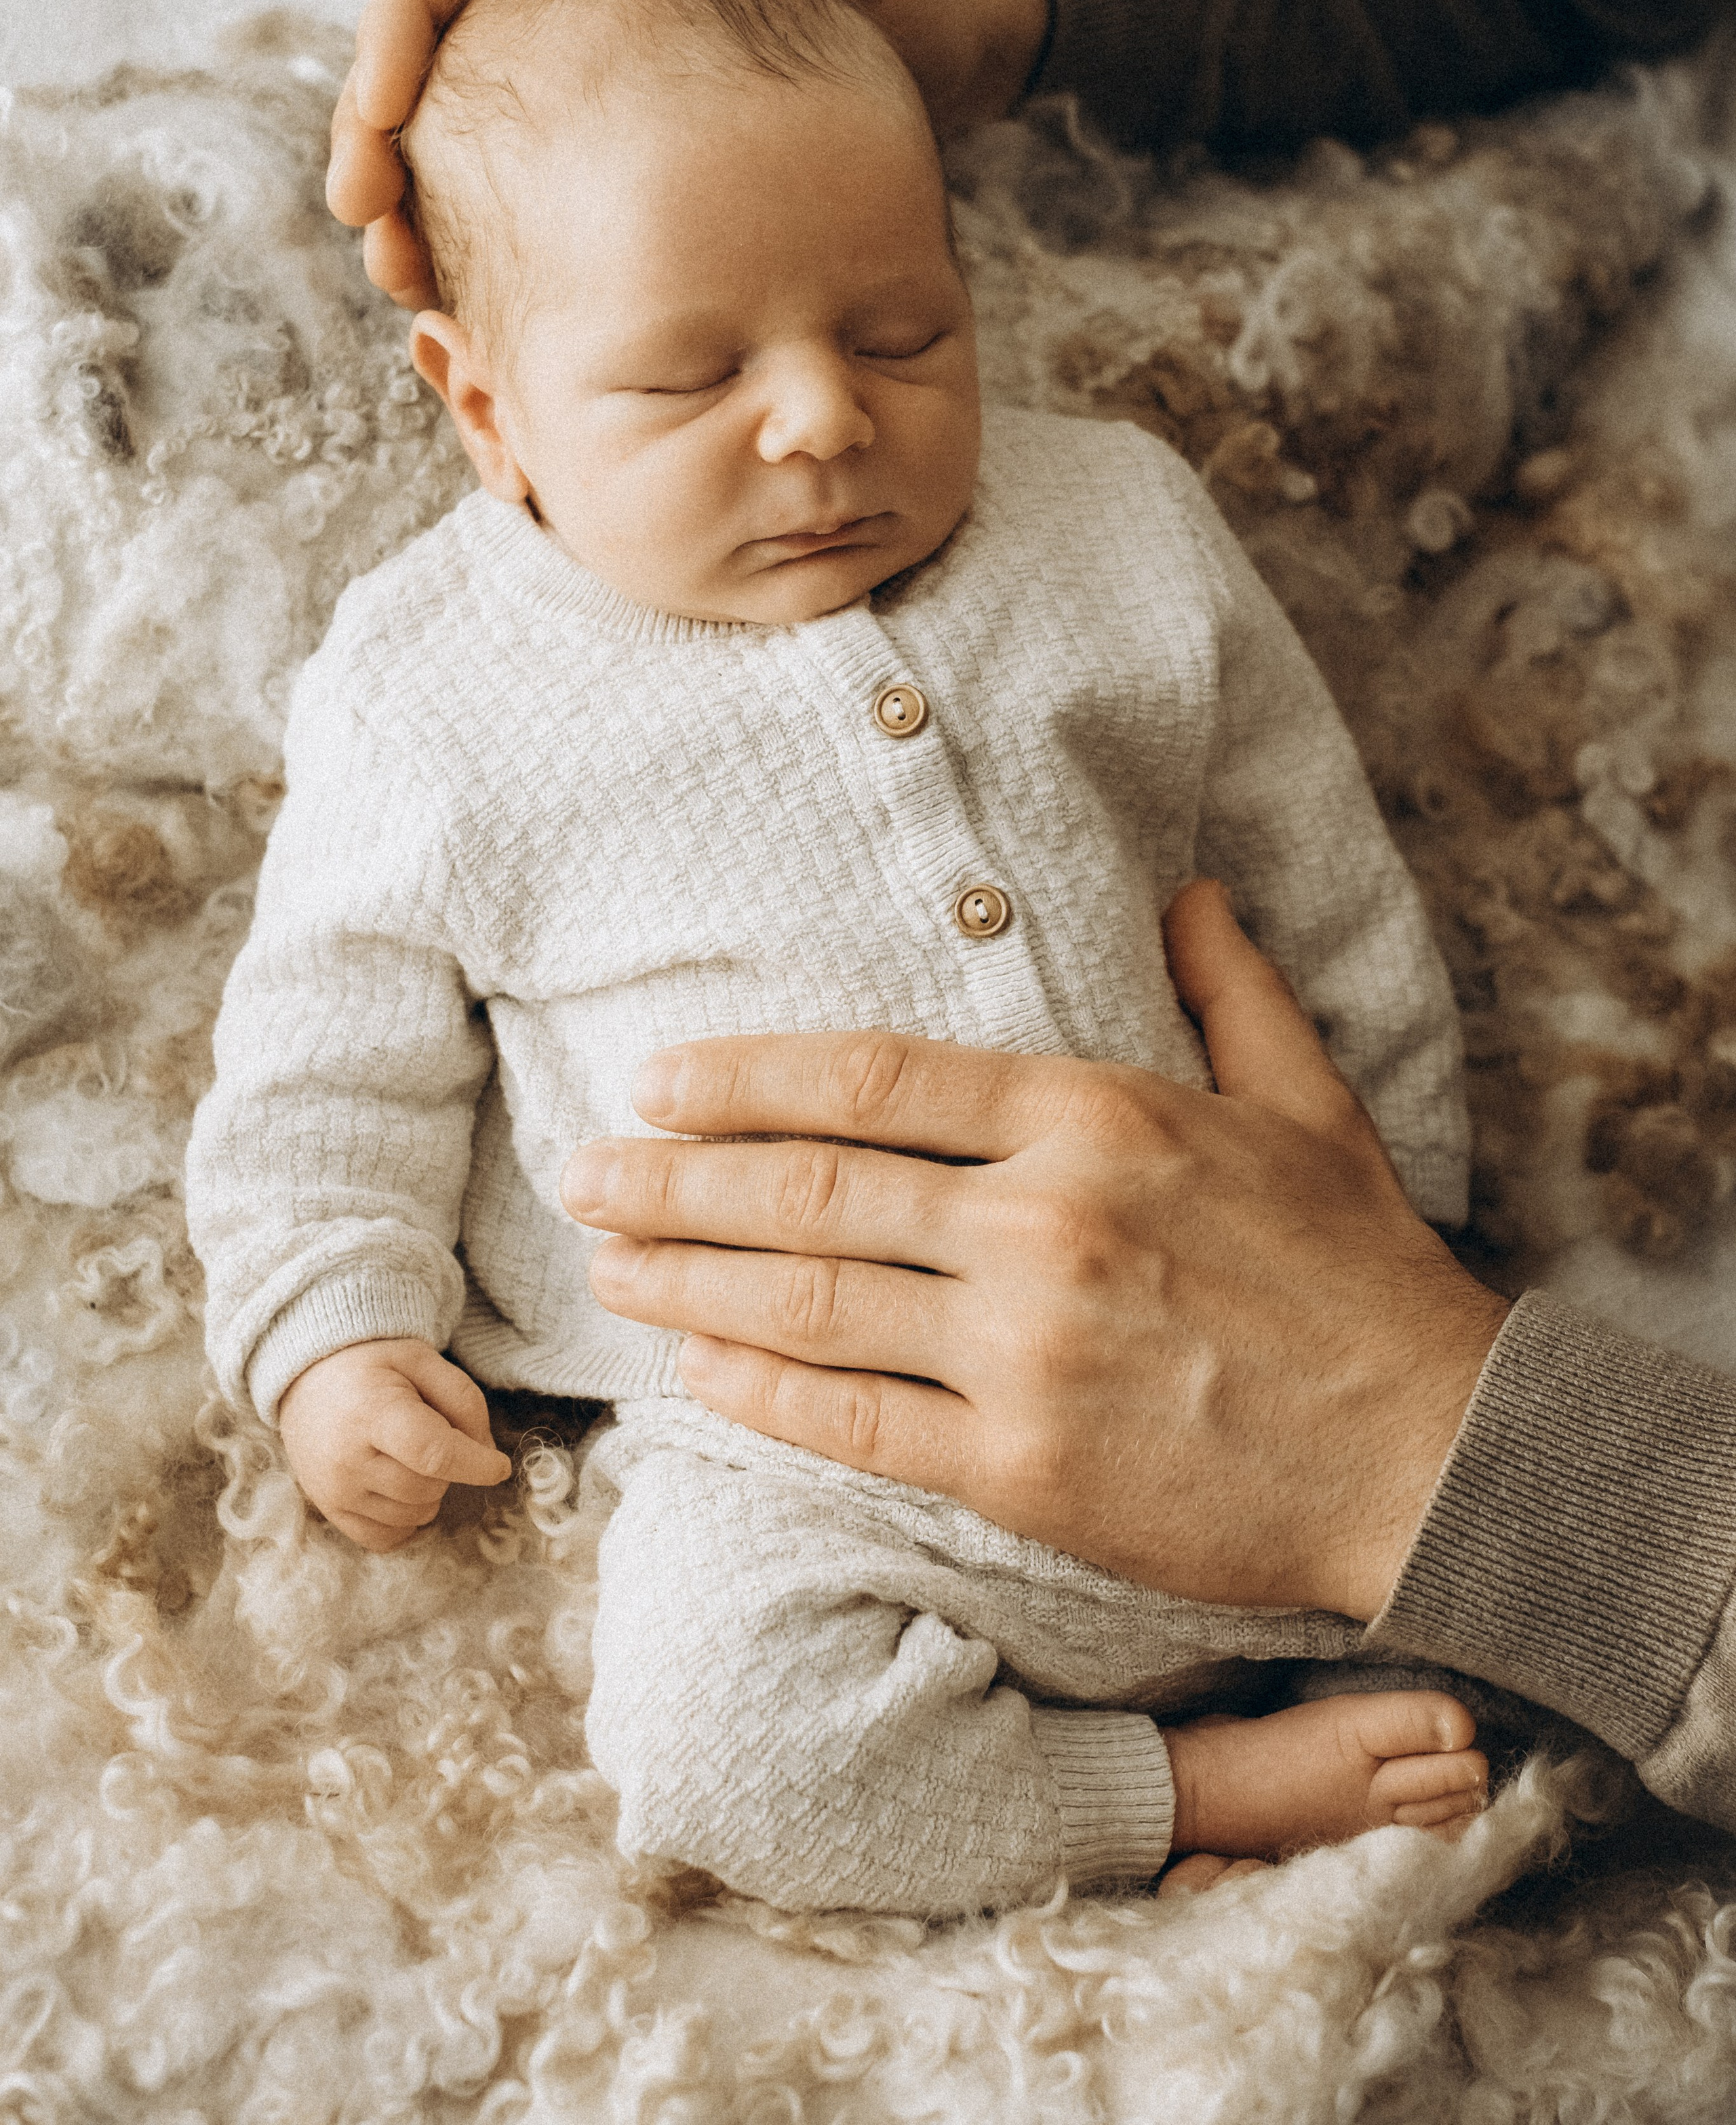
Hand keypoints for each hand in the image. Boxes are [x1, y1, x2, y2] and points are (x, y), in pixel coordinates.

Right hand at [278, 1337, 511, 1550]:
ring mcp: (334, 1492)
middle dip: (448, 1467)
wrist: (308, 1379)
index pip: (434, 1454)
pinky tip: (399, 1487)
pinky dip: (406, 1519)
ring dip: (428, 1492)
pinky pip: (388, 1538)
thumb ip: (463, 1401)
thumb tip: (487, 1456)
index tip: (499, 1466)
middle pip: (428, 1487)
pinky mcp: (330, 1512)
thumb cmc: (372, 1367)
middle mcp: (347, 1459)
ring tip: (406, 1454)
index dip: (475, 1465)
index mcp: (372, 1412)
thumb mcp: (422, 1359)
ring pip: (414, 1515)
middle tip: (428, 1434)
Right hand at [327, 0, 1051, 306]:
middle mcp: (566, 0)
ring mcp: (586, 83)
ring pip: (465, 143)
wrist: (947, 48)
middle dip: (380, 143)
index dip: (397, 33)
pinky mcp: (617, 155)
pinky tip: (482, 318)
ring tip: (408, 287)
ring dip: (420, 211)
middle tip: (371, 228)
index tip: (380, 116)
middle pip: (431, 62)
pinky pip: (526, 199)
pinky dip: (492, 253)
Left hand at [567, 881, 1509, 1618]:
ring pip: (809, 1307)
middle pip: (808, 1190)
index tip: (657, 1082)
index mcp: (1095, 1118)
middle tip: (578, 1174)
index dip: (744, 1078)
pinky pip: (854, 1426)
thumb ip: (1227, 985)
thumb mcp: (1306, 1100)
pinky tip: (694, 1378)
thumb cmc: (1359, 1270)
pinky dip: (760, 1399)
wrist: (1434, 1448)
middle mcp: (1043, 1224)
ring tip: (603, 1267)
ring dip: (685, 1283)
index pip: (871, 1080)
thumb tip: (1183, 886)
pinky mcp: (1025, 1470)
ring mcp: (1026, 1353)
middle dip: (671, 1181)